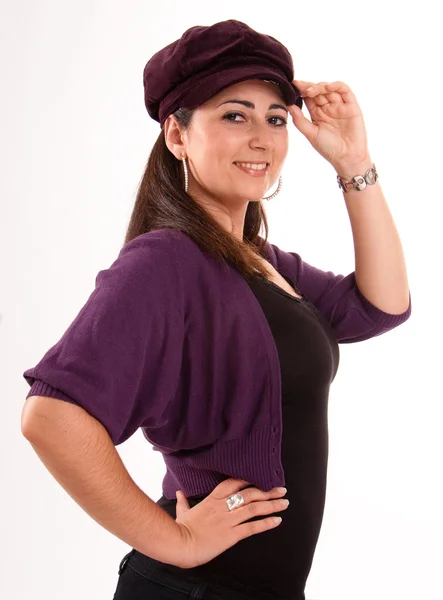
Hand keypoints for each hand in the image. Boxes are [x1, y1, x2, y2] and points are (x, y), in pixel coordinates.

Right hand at [172, 478, 288, 568]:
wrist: (180, 544)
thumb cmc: (181, 528)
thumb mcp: (182, 511)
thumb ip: (183, 501)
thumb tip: (179, 493)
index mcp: (213, 498)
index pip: (234, 483)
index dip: (249, 479)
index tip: (261, 478)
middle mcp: (223, 506)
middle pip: (249, 494)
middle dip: (267, 491)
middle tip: (281, 489)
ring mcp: (228, 519)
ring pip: (254, 508)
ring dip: (272, 505)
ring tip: (285, 503)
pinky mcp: (231, 534)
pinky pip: (252, 527)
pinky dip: (266, 523)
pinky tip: (277, 521)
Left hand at [289, 79, 370, 168]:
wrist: (346, 158)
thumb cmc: (329, 148)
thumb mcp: (311, 134)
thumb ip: (300, 120)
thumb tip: (288, 105)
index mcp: (318, 113)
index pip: (309, 98)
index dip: (301, 91)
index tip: (292, 87)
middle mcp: (328, 107)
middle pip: (318, 91)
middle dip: (308, 87)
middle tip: (299, 86)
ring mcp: (340, 105)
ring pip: (329, 88)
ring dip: (319, 86)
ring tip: (310, 90)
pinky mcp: (351, 105)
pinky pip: (344, 90)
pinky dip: (335, 86)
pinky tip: (327, 88)